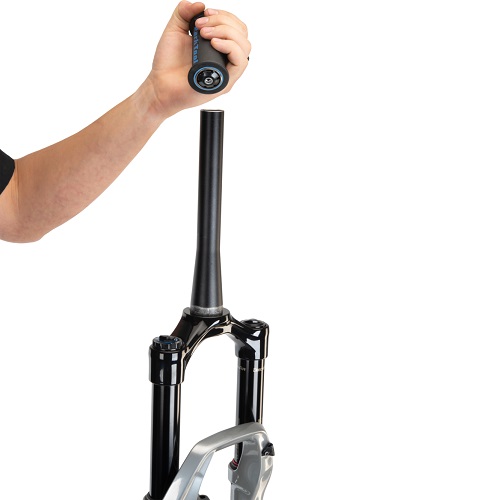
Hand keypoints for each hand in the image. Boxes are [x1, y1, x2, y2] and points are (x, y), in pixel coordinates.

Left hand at [146, 0, 250, 117]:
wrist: (160, 85)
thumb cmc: (168, 64)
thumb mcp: (174, 30)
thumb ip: (184, 13)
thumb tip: (200, 4)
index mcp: (218, 48)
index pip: (236, 27)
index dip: (225, 16)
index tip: (205, 13)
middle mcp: (225, 60)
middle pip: (242, 34)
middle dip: (223, 21)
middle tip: (202, 25)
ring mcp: (226, 72)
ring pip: (244, 46)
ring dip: (226, 32)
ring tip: (205, 34)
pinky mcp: (224, 83)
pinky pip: (240, 62)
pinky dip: (230, 47)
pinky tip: (214, 43)